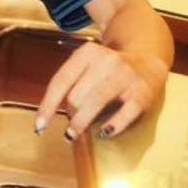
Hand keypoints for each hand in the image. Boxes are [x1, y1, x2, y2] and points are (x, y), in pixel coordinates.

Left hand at [36, 41, 167, 139]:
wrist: (148, 60)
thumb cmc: (109, 70)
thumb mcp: (88, 65)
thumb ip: (71, 83)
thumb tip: (51, 114)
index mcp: (88, 53)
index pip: (61, 81)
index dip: (48, 106)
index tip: (39, 126)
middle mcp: (106, 61)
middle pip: (76, 96)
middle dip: (69, 114)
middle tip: (70, 124)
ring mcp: (125, 76)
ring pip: (95, 104)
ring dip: (80, 123)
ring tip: (73, 135)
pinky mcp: (142, 93)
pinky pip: (124, 114)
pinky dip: (112, 127)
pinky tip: (104, 133)